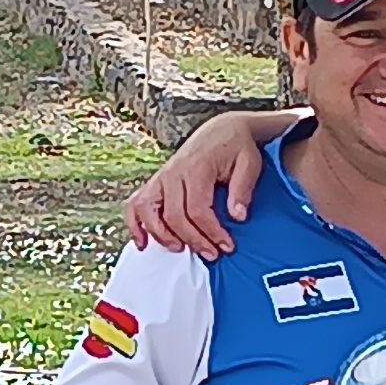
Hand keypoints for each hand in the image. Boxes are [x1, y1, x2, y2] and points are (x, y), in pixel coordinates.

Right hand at [126, 111, 291, 257]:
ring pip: (148, 210)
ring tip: (179, 248)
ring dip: (160, 234)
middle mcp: (173, 172)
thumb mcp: (250, 163)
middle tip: (212, 254)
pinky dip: (135, 224)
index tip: (227, 246)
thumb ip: (243, 189)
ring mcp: (161, 177)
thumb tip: (237, 217)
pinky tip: (143, 243)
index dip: (211, 232)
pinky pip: (135, 204)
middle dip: (192, 240)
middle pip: (173, 215)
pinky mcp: (156, 182)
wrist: (221, 130)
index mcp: (197, 167)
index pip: (198, 209)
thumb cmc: (237, 148)